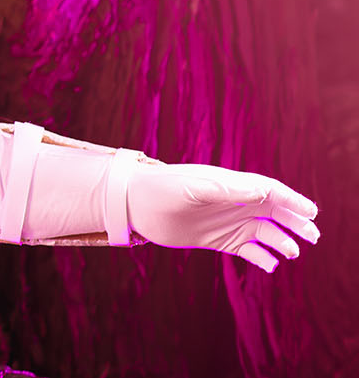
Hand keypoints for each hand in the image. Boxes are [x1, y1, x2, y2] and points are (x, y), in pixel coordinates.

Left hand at [127, 161, 319, 271]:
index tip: (311, 211)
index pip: (270, 191)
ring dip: (282, 242)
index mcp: (232, 185)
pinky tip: (271, 265)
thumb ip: (227, 190)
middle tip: (314, 235)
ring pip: (266, 233)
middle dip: (296, 222)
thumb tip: (260, 191)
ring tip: (292, 252)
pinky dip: (262, 258)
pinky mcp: (219, 241)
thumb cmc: (163, 187)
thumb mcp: (195, 187)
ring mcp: (228, 223)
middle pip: (275, 212)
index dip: (292, 200)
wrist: (135, 204)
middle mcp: (235, 204)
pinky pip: (248, 251)